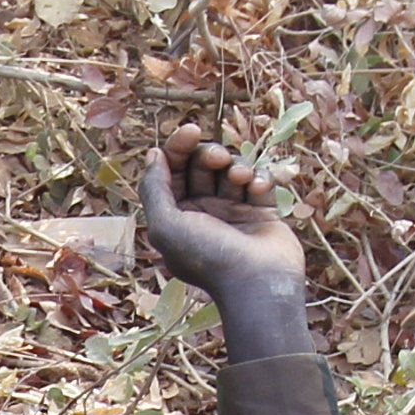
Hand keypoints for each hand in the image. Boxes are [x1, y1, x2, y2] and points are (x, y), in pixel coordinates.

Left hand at [137, 129, 309, 339]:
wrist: (257, 284)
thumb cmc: (207, 257)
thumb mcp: (166, 225)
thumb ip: (154, 188)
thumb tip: (153, 154)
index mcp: (177, 215)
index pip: (174, 170)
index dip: (179, 146)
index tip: (190, 130)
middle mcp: (204, 212)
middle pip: (202, 165)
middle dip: (208, 154)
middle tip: (217, 158)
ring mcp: (234, 211)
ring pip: (232, 170)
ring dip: (236, 166)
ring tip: (240, 178)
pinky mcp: (262, 212)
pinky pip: (260, 181)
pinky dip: (259, 179)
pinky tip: (257, 189)